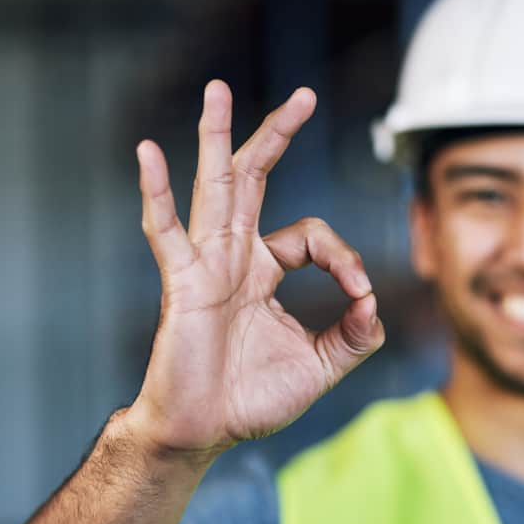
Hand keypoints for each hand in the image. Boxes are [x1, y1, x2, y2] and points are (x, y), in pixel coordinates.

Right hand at [129, 80, 383, 457]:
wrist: (203, 433)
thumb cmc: (251, 400)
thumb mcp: (320, 367)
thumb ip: (355, 336)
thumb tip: (376, 302)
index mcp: (265, 271)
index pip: (312, 235)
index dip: (344, 255)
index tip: (361, 293)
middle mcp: (234, 257)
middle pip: (255, 180)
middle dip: (277, 136)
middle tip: (303, 95)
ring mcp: (205, 264)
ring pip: (213, 187)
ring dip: (217, 137)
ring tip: (218, 89)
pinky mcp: (180, 283)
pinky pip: (165, 230)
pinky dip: (155, 191)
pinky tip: (147, 151)